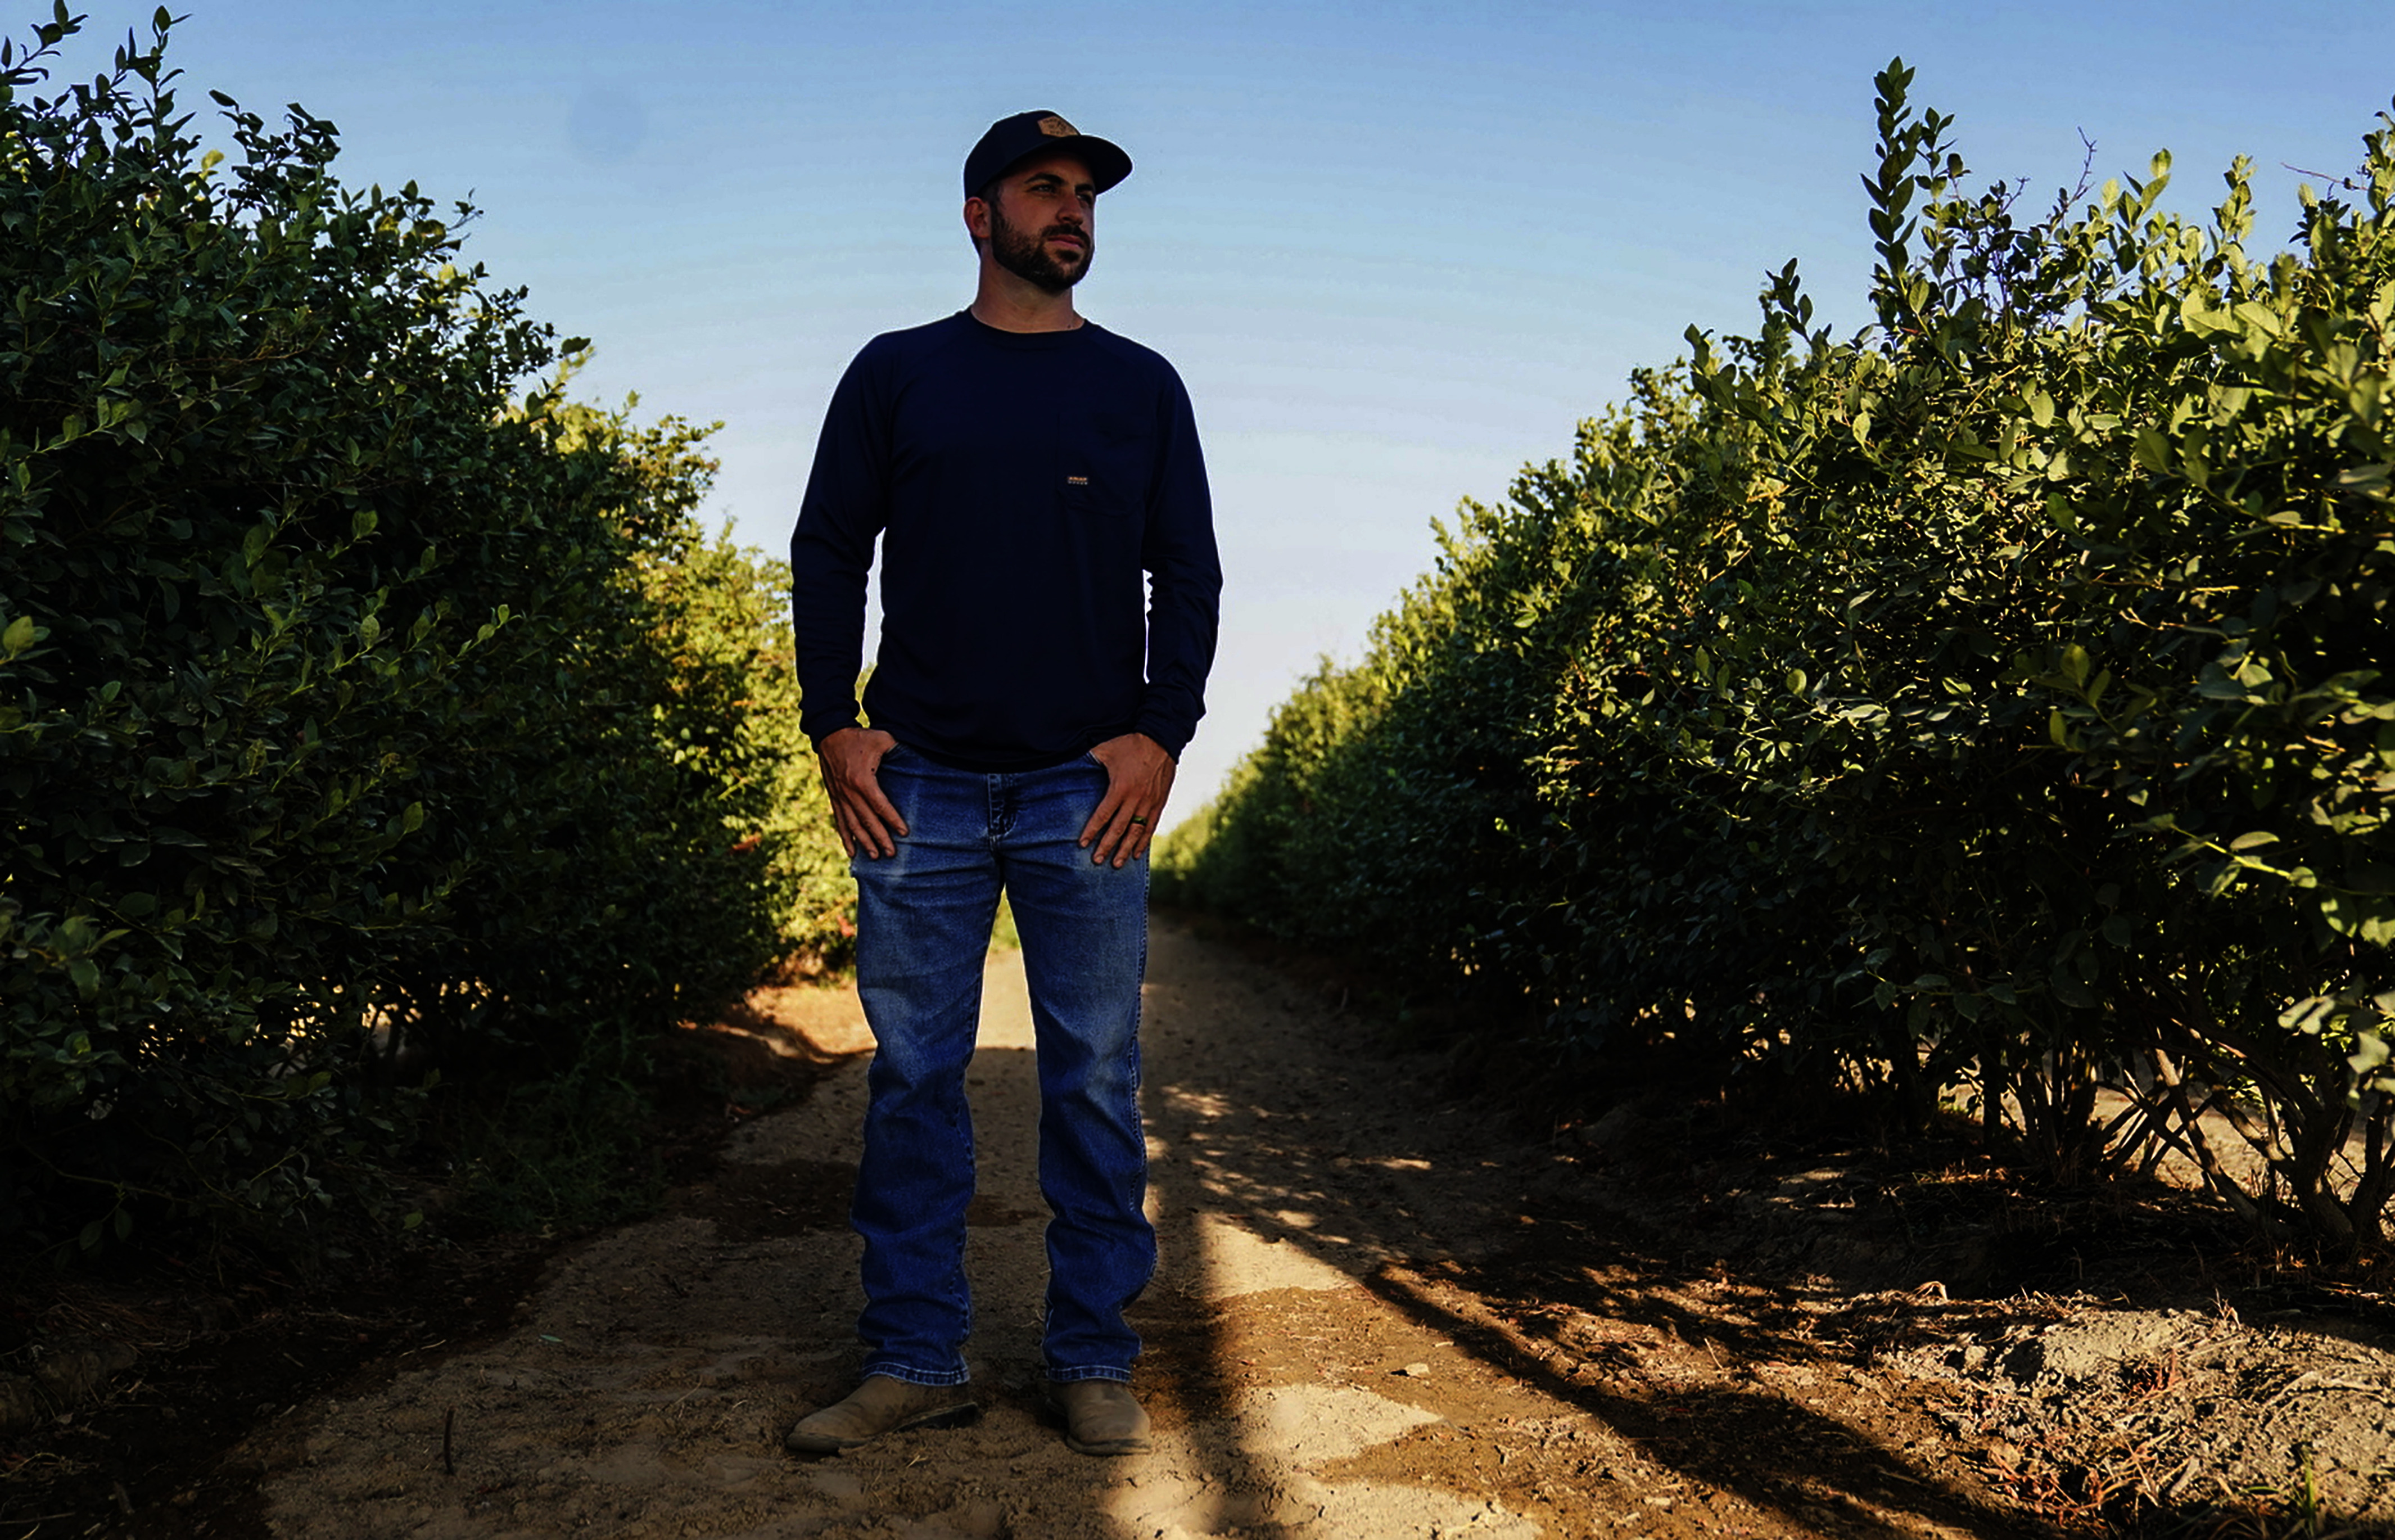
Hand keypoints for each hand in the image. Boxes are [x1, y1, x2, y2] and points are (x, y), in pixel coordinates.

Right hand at [817, 727, 905, 858]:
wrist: (829, 735)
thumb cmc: (859, 737)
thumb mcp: (881, 738)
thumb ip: (897, 749)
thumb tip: (915, 757)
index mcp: (863, 780)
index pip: (880, 806)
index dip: (893, 820)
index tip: (904, 833)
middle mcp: (850, 792)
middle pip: (867, 820)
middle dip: (880, 838)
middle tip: (892, 853)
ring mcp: (840, 796)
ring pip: (853, 824)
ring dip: (864, 842)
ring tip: (875, 856)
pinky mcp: (834, 797)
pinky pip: (840, 821)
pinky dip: (846, 837)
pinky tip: (851, 852)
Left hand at [1079, 732, 1175, 867]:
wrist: (1161, 739)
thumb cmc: (1130, 744)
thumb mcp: (1106, 749)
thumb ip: (1089, 759)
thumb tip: (1070, 764)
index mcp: (1120, 788)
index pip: (1103, 815)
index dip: (1091, 831)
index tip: (1082, 844)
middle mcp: (1135, 799)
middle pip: (1118, 828)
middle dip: (1106, 846)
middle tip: (1096, 861)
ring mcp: (1149, 802)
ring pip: (1136, 832)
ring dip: (1125, 849)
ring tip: (1117, 864)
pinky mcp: (1159, 802)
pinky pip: (1151, 826)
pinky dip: (1143, 841)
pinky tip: (1137, 853)